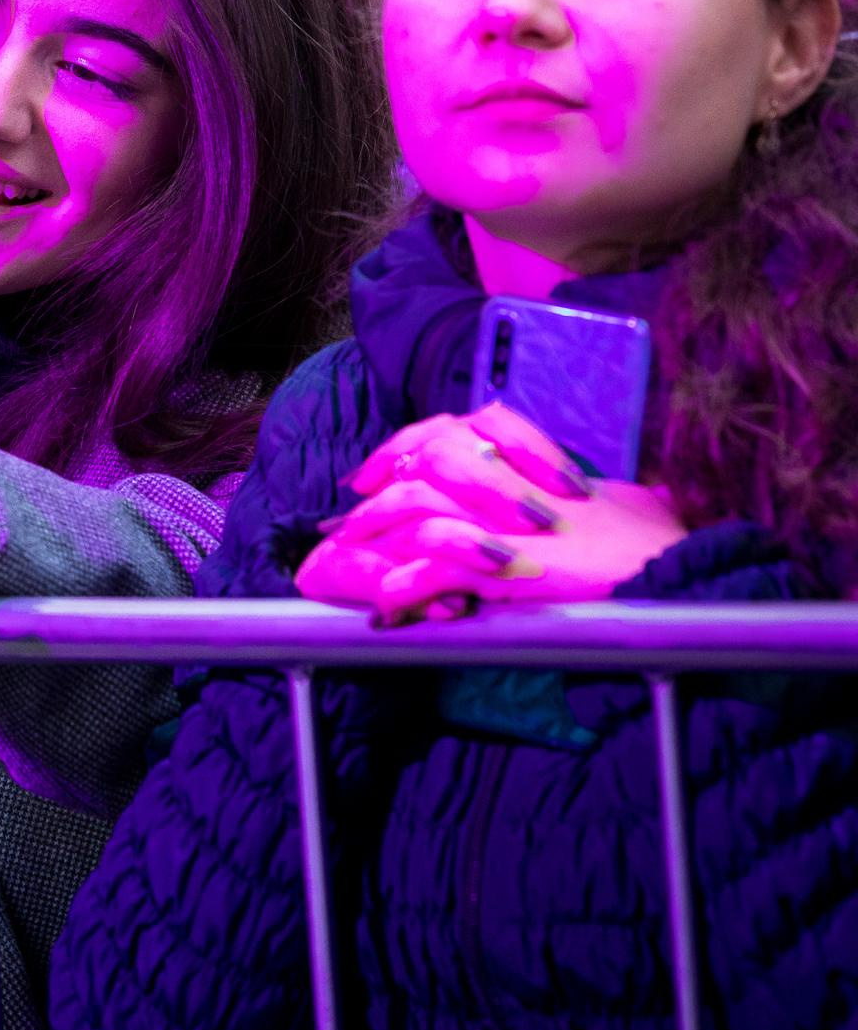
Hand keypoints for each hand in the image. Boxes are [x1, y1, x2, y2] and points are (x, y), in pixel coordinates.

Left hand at [297, 405, 686, 618]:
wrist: (684, 578)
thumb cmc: (659, 546)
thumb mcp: (629, 502)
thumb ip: (602, 491)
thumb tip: (615, 488)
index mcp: (537, 467)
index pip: (460, 428)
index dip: (409, 443)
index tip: (374, 471)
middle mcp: (520, 486)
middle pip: (429, 460)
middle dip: (378, 486)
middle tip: (346, 517)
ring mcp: (514, 527)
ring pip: (423, 507)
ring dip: (377, 530)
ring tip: (347, 556)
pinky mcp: (514, 571)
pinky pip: (444, 567)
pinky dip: (409, 582)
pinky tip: (387, 601)